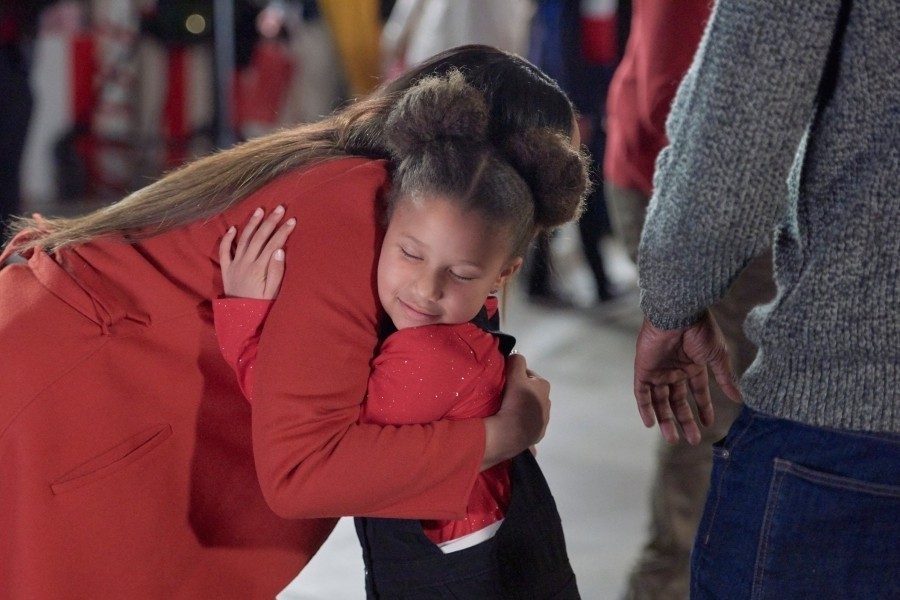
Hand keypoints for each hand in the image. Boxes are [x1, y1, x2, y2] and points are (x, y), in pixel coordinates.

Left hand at [219, 206, 295, 298]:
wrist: (240, 320)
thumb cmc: (261, 307)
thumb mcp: (273, 293)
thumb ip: (276, 271)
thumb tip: (280, 251)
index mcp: (259, 269)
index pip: (273, 244)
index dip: (283, 231)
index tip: (292, 220)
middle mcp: (245, 263)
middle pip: (259, 237)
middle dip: (270, 221)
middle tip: (280, 208)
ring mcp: (235, 265)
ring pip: (243, 239)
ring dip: (252, 224)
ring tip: (260, 210)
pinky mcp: (227, 269)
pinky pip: (225, 251)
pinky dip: (228, 238)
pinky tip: (233, 228)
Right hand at [482, 353, 549, 469]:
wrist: (511, 433)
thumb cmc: (514, 401)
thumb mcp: (514, 375)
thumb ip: (516, 361)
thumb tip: (516, 356)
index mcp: (544, 386)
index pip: (528, 375)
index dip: (516, 376)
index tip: (506, 381)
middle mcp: (547, 402)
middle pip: (530, 392)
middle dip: (520, 392)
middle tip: (504, 395)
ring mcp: (543, 420)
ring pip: (529, 408)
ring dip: (520, 407)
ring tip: (506, 410)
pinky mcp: (537, 434)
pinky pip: (528, 424)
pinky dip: (521, 422)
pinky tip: (511, 422)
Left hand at [633, 312, 740, 444]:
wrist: (678, 314)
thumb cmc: (700, 330)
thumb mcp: (717, 356)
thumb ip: (726, 378)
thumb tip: (739, 398)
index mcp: (693, 365)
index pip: (697, 392)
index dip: (702, 408)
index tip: (708, 425)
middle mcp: (675, 369)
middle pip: (678, 400)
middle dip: (684, 420)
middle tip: (692, 440)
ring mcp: (658, 370)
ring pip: (660, 400)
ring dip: (666, 419)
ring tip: (673, 439)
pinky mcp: (643, 369)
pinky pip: (641, 393)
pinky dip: (645, 408)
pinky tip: (651, 424)